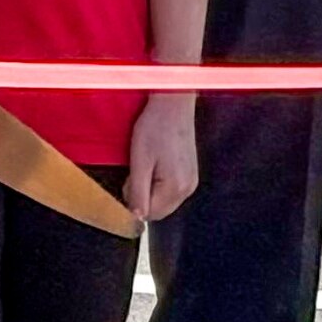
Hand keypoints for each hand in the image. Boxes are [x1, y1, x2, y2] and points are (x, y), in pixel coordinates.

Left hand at [122, 88, 205, 223]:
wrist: (173, 104)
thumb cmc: (155, 127)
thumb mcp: (140, 160)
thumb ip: (138, 192)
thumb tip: (136, 217)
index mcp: (176, 188)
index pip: (150, 214)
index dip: (133, 201)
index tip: (129, 178)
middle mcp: (188, 189)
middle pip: (158, 211)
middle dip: (142, 197)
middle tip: (137, 170)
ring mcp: (191, 182)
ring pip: (163, 201)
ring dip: (150, 191)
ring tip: (147, 164)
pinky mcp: (190, 174)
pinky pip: (170, 191)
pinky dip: (158, 184)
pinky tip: (156, 164)